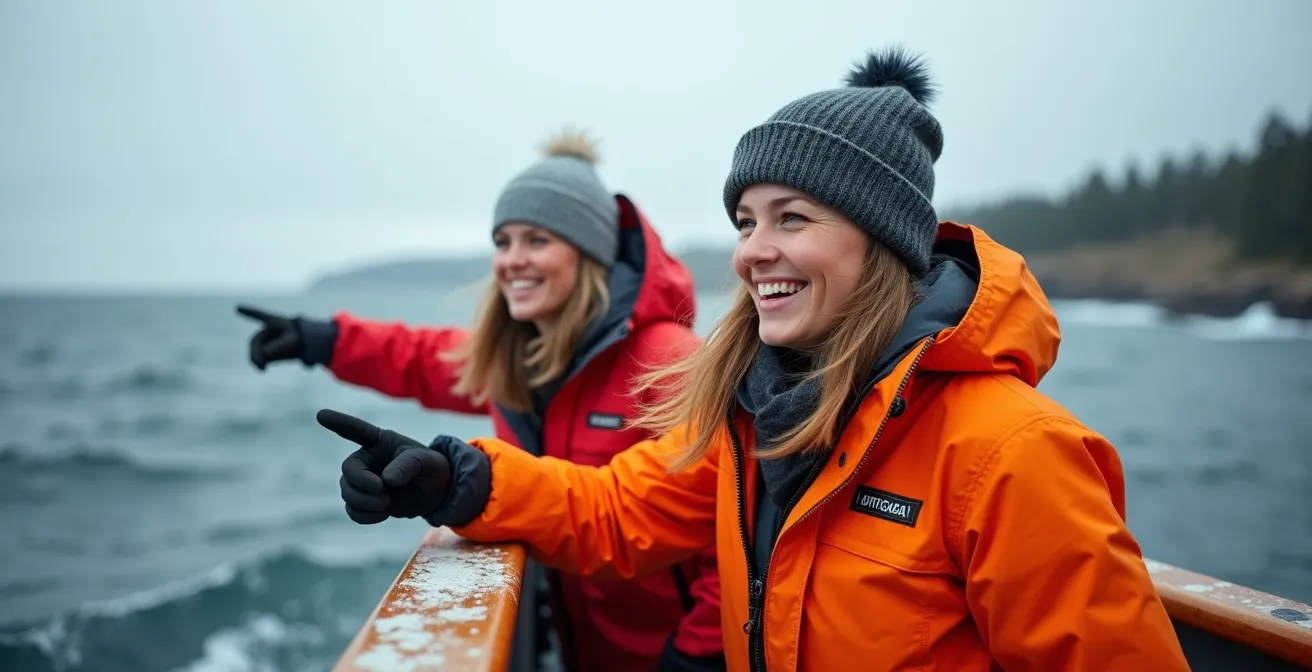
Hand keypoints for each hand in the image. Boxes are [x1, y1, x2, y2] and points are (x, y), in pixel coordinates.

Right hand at [235, 304, 303, 369]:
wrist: (304, 343)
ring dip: (255, 359)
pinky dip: (259, 362)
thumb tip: (264, 353)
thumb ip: (280, 345)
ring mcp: (264, 340)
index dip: (249, 312)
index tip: (238, 307)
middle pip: (255, 341)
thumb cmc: (299, 337)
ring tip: (262, 369)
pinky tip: (263, 369)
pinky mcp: (265, 349)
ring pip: (255, 350)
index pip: (260, 315)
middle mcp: (265, 330)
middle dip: (255, 352)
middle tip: (259, 364)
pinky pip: (259, 356)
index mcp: (273, 321)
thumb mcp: (292, 340)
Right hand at [317, 409, 451, 524]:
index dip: (339, 422)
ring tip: (386, 504)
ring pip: (347, 492)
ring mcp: (364, 481)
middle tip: (383, 492)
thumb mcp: (427, 461)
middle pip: (348, 470)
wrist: (437, 492)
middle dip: (362, 484)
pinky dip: (364, 515)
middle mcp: (368, 459)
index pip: (357, 430)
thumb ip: (408, 465)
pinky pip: (352, 510)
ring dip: (364, 502)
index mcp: (381, 441)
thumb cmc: (432, 468)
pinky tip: (382, 515)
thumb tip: (386, 480)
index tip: (321, 414)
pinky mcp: (366, 501)